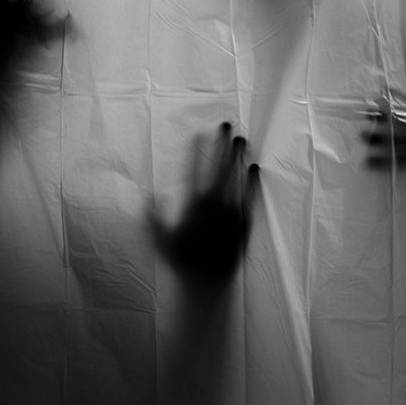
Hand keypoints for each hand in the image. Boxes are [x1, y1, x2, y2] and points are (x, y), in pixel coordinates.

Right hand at [152, 123, 259, 281]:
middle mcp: (214, 203)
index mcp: (193, 204)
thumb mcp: (160, 239)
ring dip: (238, 157)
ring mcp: (232, 211)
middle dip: (222, 144)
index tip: (198, 132)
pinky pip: (250, 196)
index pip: (194, 169)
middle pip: (220, 166)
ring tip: (241, 139)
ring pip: (236, 177)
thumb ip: (155, 217)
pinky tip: (255, 167)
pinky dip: (253, 181)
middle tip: (227, 125)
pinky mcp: (245, 220)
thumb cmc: (183, 260)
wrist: (209, 280)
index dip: (196, 150)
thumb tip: (151, 196)